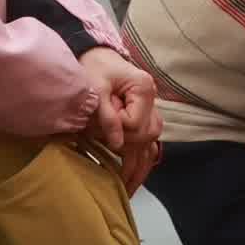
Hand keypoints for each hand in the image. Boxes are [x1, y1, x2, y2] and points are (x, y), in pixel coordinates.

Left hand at [77, 47, 161, 185]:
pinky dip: (141, 159)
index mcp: (143, 88)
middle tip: (107, 159)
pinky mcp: (142, 115)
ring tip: (128, 189)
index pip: (135, 123)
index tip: (98, 125)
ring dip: (140, 164)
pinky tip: (134, 177)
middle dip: (127, 146)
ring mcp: (150, 109)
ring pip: (152, 142)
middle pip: (147, 135)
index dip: (117, 128)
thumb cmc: (93, 68)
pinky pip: (147, 142)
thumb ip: (107, 116)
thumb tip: (116, 144)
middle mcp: (152, 100)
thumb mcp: (95, 89)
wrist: (94, 55)